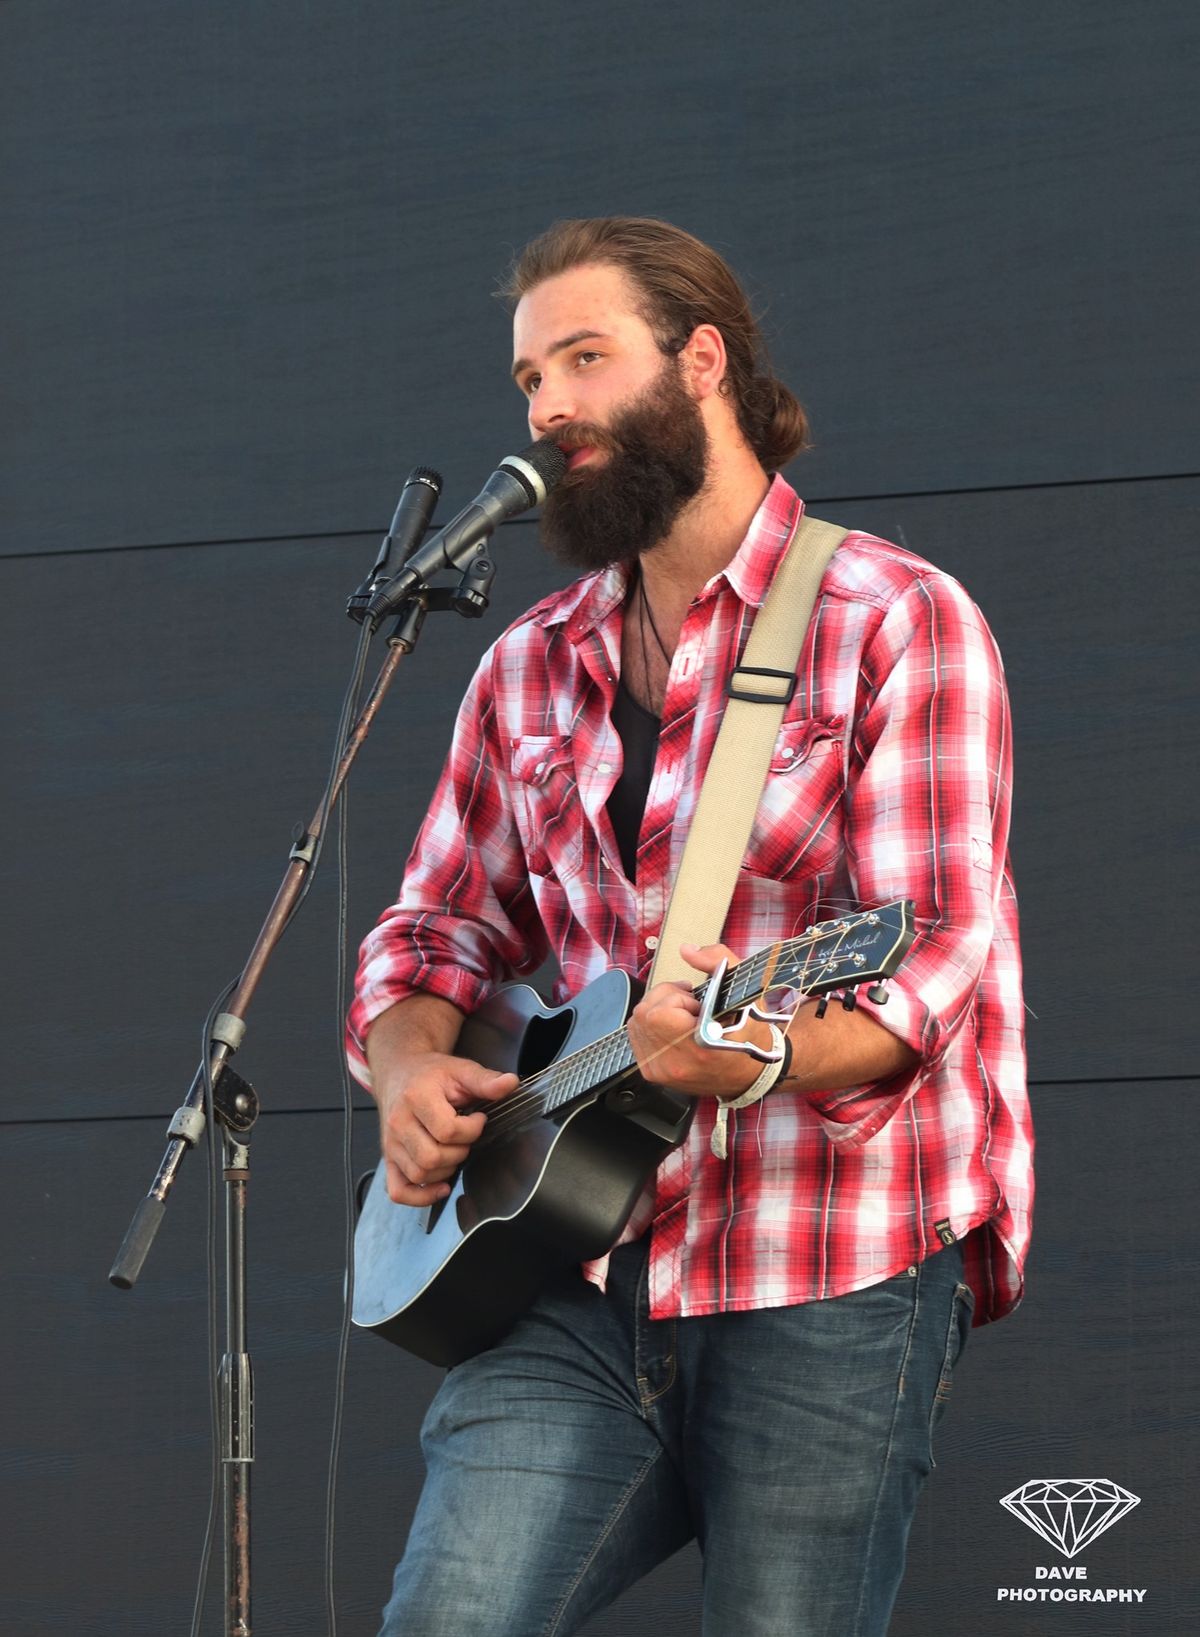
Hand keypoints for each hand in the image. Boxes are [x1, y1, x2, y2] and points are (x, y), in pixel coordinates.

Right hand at [375, 1052, 518, 1205]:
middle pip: (432, 1158)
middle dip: (459, 1152)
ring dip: (446, 1170)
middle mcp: (398, 1123)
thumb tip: (510, 1083)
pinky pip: (399, 1190)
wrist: (400, 1073)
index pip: (447, 1131)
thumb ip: (485, 1080)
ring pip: (420, 1174)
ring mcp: (391, 1144)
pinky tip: (441, 1186)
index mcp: (416, 1098)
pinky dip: (421, 1196)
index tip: (478, 1119)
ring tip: (453, 1150)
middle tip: (465, 1137)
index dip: (472, 1129)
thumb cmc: (430, 1074)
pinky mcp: (389, 1159)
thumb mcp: (460, 1070)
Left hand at [626, 942, 779, 1099]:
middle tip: (691, 1006)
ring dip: (658, 1010)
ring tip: (683, 1016)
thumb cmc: (748, 1030)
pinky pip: (636, 1034)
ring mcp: (661, 1070)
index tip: (698, 1004)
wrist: (748, 1072)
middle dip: (665, 999)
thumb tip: (686, 950)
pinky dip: (652, 1024)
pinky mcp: (652, 1072)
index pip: (659, 1014)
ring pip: (637, 1022)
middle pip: (643, 1014)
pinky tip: (673, 1027)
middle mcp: (677, 1064)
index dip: (677, 1000)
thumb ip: (718, 961)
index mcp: (701, 1047)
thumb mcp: (744, 990)